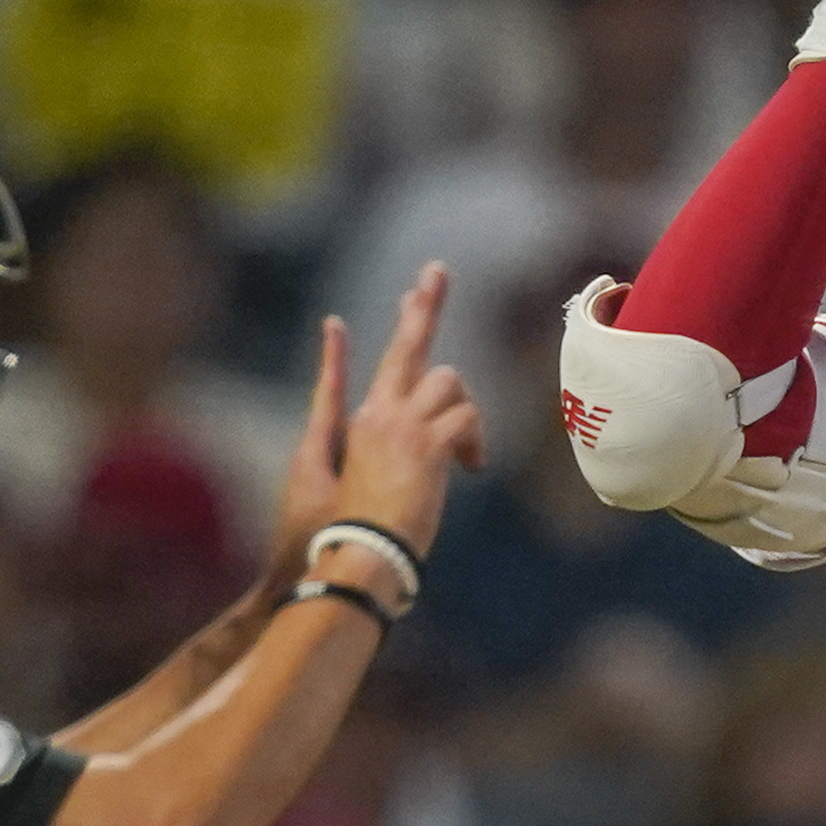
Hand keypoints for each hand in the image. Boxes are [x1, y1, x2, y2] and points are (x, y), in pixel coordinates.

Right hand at [274, 262, 483, 569]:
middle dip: (423, 307)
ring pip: (449, 382)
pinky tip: (470, 469)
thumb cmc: (351, 532)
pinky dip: (475, 440)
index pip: (385, 364)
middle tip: (435, 271)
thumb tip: (403, 445)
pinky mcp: (426, 445)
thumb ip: (381, 449)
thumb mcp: (356, 485)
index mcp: (362, 421)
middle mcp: (379, 413)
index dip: (399, 330)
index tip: (410, 295)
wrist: (357, 554)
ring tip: (464, 457)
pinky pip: (465, 418)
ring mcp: (402, 425)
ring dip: (467, 413)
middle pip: (409, 347)